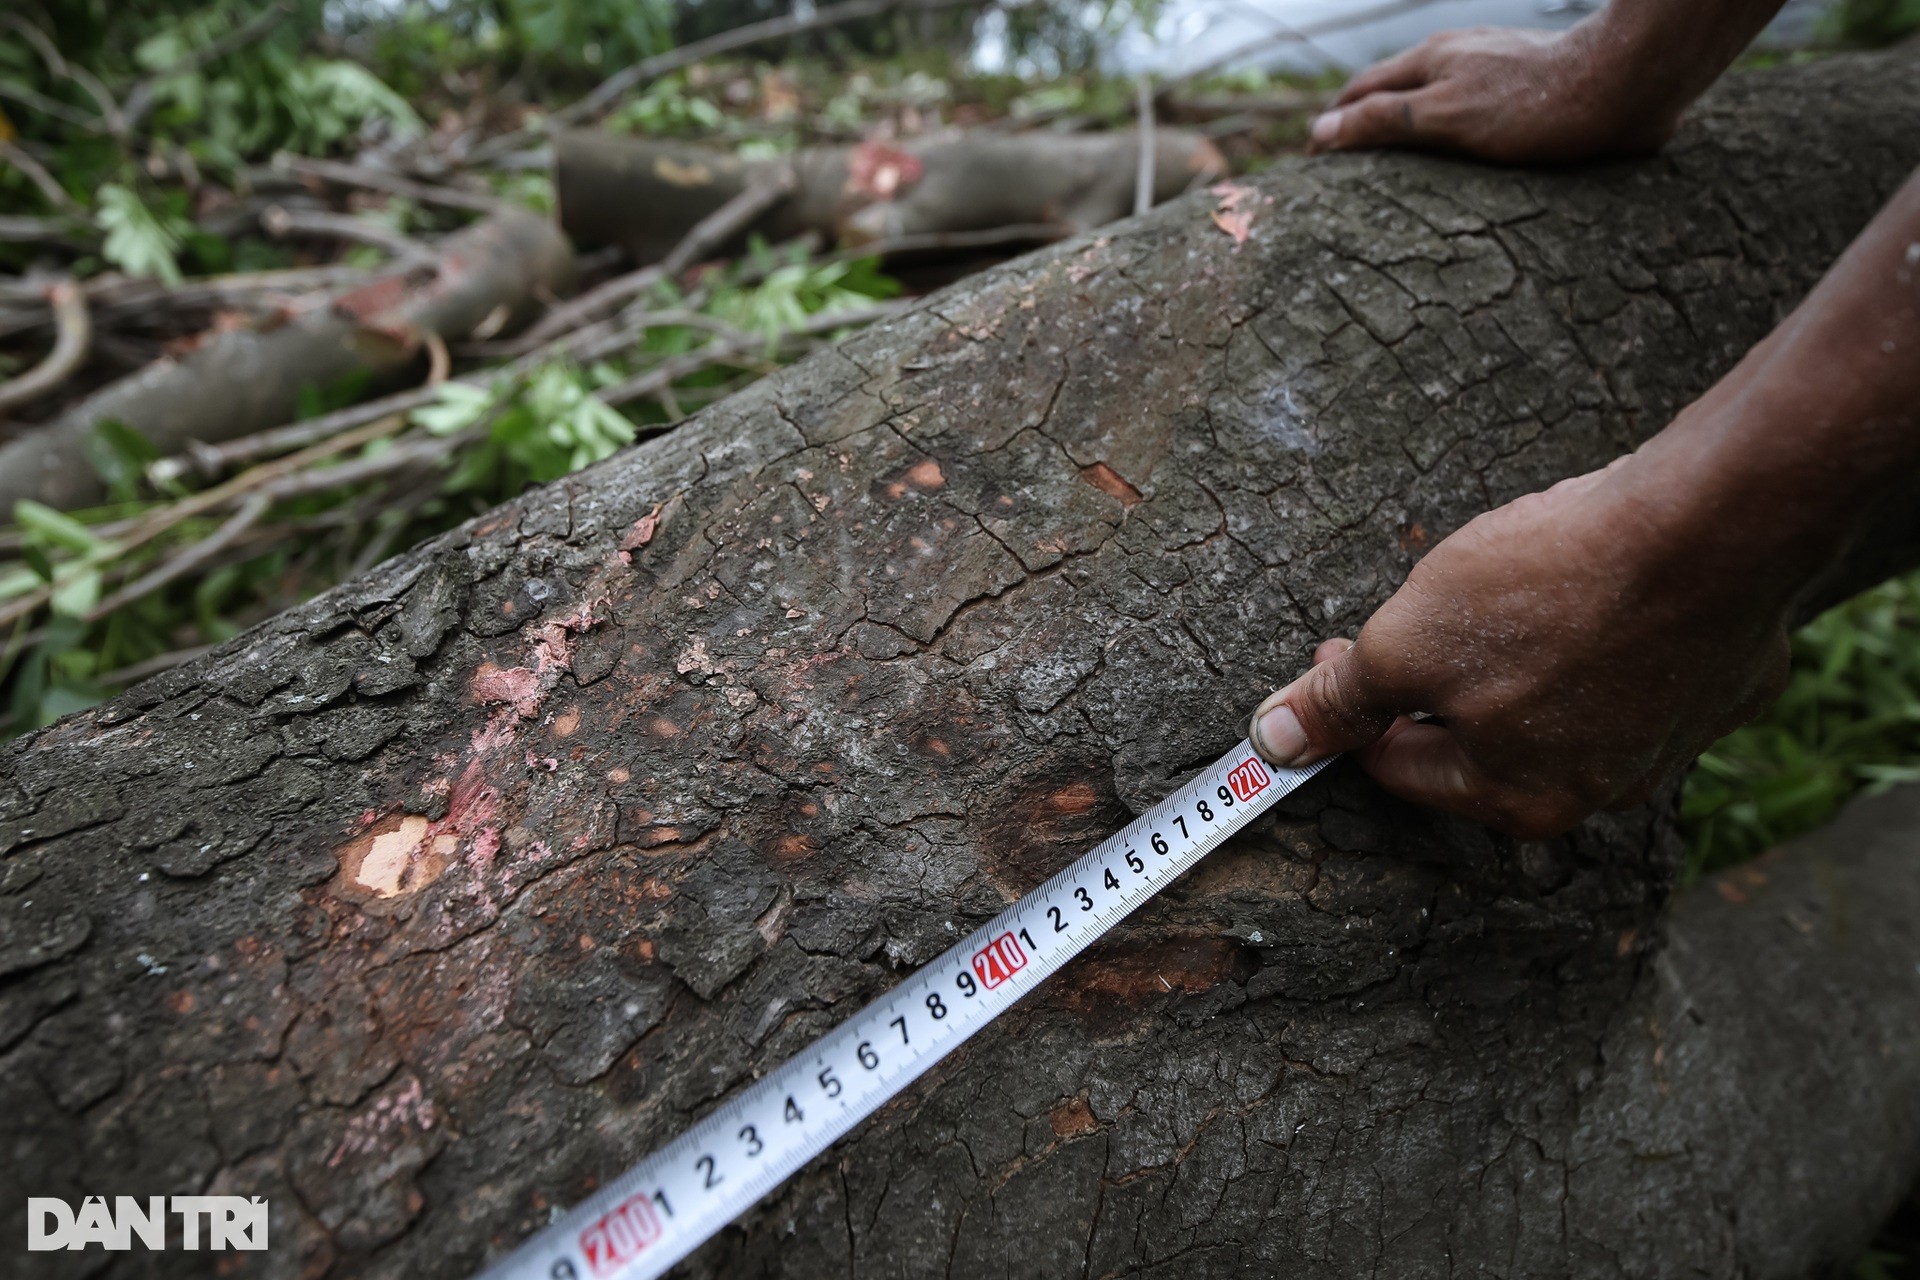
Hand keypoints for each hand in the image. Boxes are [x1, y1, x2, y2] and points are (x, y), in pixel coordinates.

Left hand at [1246, 456, 1795, 838]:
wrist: (1706, 525)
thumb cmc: (1548, 590)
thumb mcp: (1406, 641)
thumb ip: (1342, 699)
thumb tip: (1275, 742)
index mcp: (1519, 798)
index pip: (1400, 769)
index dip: (1349, 712)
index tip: (1330, 651)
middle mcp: (1603, 790)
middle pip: (1484, 747)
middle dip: (1434, 690)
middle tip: (1412, 624)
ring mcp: (1675, 738)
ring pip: (1564, 707)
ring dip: (1519, 662)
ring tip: (1502, 596)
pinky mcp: (1724, 680)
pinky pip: (1639, 666)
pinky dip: (1605, 636)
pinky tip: (1592, 584)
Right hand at [1306, 25, 1682, 163]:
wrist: (1626, 84)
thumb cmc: (1535, 107)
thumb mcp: (1446, 118)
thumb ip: (1383, 123)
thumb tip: (1322, 132)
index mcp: (1431, 60)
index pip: (1361, 93)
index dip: (1332, 126)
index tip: (1314, 162)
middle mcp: (1460, 54)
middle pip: (1394, 89)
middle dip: (1363, 120)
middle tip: (1343, 162)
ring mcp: (1496, 64)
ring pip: (1434, 94)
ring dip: (1407, 122)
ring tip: (1395, 159)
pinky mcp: (1532, 82)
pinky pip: (1472, 104)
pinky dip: (1448, 126)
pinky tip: (1462, 148)